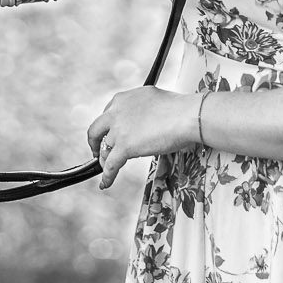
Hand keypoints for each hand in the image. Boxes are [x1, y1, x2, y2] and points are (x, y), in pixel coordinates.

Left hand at [86, 88, 200, 189]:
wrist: (187, 116)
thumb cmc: (178, 108)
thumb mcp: (152, 99)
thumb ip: (139, 108)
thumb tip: (140, 118)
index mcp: (123, 99)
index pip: (107, 114)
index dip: (107, 127)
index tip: (110, 134)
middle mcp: (116, 112)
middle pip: (95, 130)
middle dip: (95, 143)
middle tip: (98, 151)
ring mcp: (118, 130)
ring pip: (105, 150)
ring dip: (106, 160)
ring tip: (109, 168)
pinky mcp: (124, 147)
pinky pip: (110, 165)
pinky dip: (107, 176)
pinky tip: (106, 183)